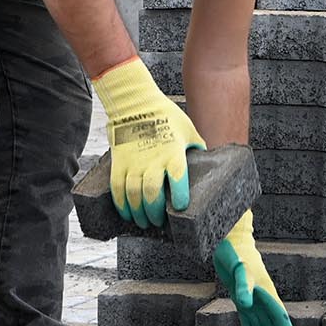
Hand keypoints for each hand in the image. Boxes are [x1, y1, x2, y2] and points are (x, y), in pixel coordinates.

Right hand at [91, 57, 203, 227]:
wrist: (135, 103)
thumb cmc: (166, 116)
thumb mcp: (189, 130)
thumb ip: (197, 148)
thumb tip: (208, 163)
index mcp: (173, 154)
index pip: (178, 179)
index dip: (180, 196)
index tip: (181, 208)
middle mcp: (153, 161)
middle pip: (152, 193)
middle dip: (155, 213)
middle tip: (159, 222)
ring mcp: (134, 163)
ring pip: (134, 195)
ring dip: (139, 213)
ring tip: (144, 222)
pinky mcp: (119, 163)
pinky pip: (118, 189)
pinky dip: (122, 205)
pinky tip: (127, 214)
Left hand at [213, 211, 295, 325]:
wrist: (230, 242)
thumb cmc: (237, 254)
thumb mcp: (239, 270)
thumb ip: (243, 288)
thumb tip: (246, 305)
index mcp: (266, 292)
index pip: (278, 314)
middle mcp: (261, 297)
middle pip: (270, 322)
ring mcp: (251, 297)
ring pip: (260, 322)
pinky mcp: (240, 296)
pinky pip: (248, 318)